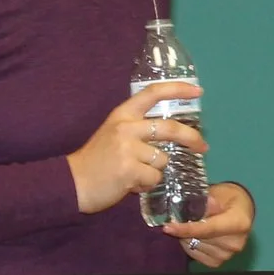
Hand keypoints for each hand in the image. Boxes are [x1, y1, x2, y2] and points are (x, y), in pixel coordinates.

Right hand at [67, 82, 204, 213]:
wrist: (71, 182)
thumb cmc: (96, 160)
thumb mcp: (114, 134)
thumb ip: (139, 129)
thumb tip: (173, 134)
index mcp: (122, 115)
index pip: (153, 93)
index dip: (178, 89)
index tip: (197, 92)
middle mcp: (126, 127)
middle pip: (169, 127)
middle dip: (191, 137)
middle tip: (202, 147)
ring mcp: (127, 149)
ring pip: (162, 159)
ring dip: (155, 170)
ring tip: (137, 174)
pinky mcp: (129, 170)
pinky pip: (154, 178)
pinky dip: (147, 185)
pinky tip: (131, 184)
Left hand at [165, 182, 255, 266]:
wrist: (240, 212)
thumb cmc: (228, 200)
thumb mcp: (219, 194)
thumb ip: (206, 202)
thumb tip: (191, 207)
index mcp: (239, 223)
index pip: (207, 229)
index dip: (186, 228)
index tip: (168, 227)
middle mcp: (235, 242)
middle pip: (199, 239)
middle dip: (184, 230)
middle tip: (177, 219)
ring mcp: (227, 255)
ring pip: (194, 247)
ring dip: (186, 237)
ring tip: (190, 225)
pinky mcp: (218, 262)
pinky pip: (195, 255)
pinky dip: (189, 245)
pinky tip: (194, 236)